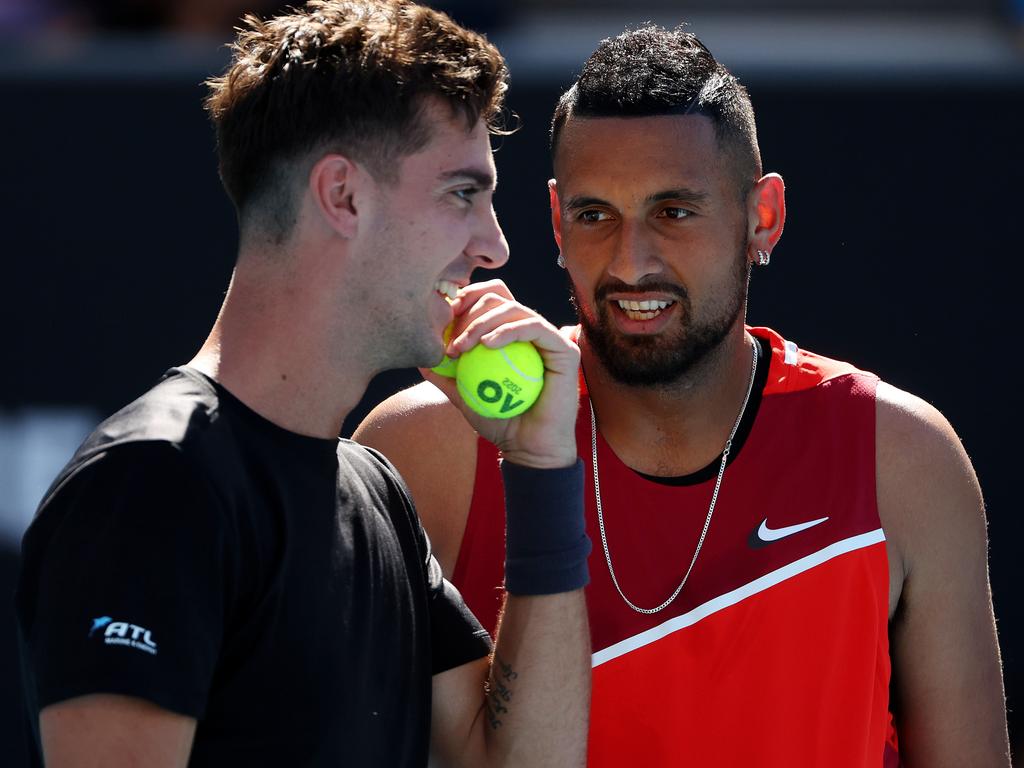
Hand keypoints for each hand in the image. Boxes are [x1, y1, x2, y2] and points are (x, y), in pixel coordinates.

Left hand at [420, 280, 579, 468]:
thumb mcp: (464, 396)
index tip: (443, 321)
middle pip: (499, 297)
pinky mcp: (564, 349)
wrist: (528, 449)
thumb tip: (419, 357)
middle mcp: (532, 331)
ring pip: (513, 309)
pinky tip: (486, 344)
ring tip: (462, 346)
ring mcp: (550, 338)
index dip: (465, 300)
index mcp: (512, 335)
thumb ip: (446, 375)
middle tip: (451, 343)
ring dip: (481, 323)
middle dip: (468, 312)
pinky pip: (533, 327)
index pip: (489, 300)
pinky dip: (507, 330)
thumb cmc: (501, 422)